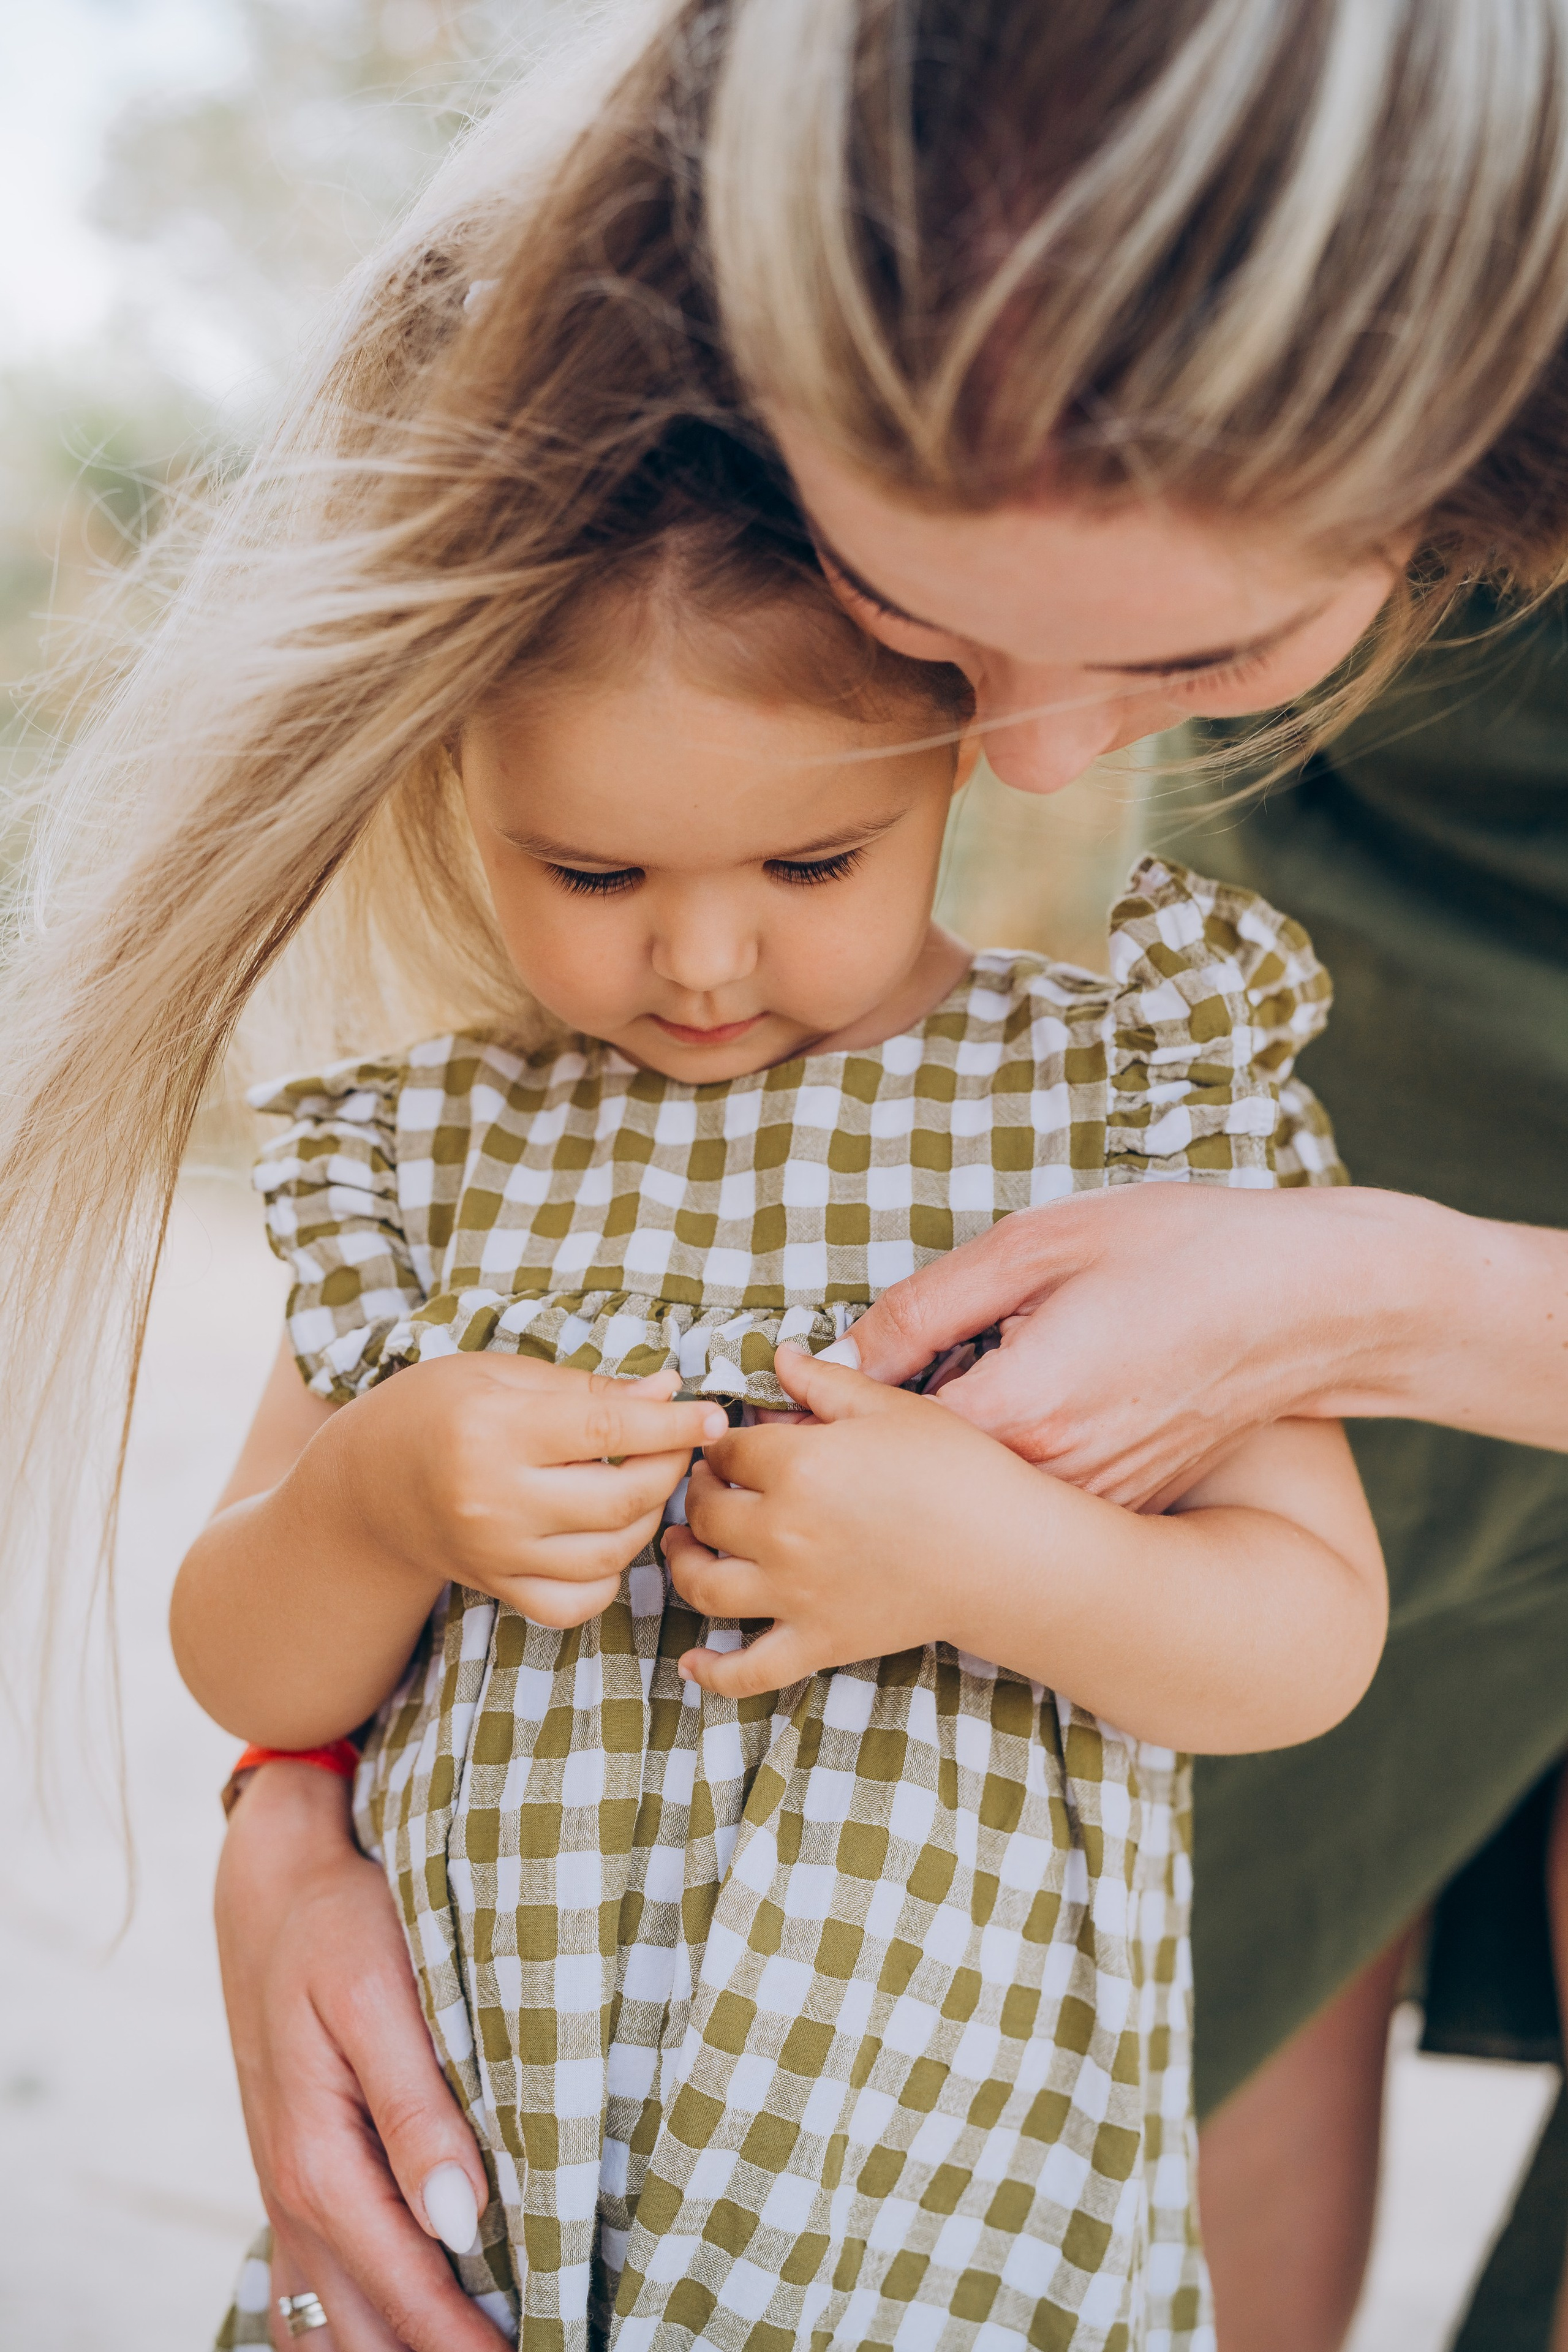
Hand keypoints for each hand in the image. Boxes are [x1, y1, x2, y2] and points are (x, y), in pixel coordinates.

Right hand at [217, 1762, 505, 2351]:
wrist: (271, 1887)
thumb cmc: (336, 1927)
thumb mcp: (380, 1997)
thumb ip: (417, 2110)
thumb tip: (458, 2219)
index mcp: (319, 2164)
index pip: (409, 2295)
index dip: (473, 2348)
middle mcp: (295, 2201)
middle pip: (369, 2336)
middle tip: (536, 2350)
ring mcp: (288, 2200)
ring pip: (335, 2331)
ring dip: (401, 2350)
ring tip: (483, 2345)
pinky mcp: (297, 2182)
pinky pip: (316, 2295)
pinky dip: (363, 2329)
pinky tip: (412, 2328)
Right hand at [333, 1356, 727, 1625]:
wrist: (362, 1485)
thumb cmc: (432, 1409)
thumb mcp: (499, 1373)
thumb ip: (586, 1388)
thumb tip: (668, 1391)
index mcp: (493, 1430)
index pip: (607, 1431)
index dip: (672, 1424)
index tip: (713, 1413)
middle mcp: (493, 1501)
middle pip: (619, 1499)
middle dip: (671, 1469)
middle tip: (681, 1443)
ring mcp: (496, 1554)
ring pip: (609, 1554)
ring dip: (649, 1519)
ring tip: (646, 1482)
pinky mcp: (498, 1588)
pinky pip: (577, 1603)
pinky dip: (611, 1576)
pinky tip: (611, 1537)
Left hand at [662, 1346, 1034, 1696]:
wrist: (1008, 1553)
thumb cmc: (958, 1471)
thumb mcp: (889, 1407)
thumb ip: (823, 1381)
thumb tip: (778, 1356)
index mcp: (796, 1465)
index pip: (725, 1451)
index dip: (721, 1443)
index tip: (731, 1444)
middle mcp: (782, 1531)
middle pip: (704, 1514)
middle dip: (698, 1495)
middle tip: (709, 1487)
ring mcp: (795, 1594)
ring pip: (703, 1586)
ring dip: (681, 1565)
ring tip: (681, 1548)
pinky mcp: (819, 1642)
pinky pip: (748, 1671)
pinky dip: (712, 1672)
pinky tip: (691, 1663)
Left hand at [823, 1185, 1441, 1508]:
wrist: (1312, 1302)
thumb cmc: (1181, 1250)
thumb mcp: (1040, 1245)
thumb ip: (928, 1304)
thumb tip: (837, 1352)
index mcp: (1017, 1412)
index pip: (879, 1435)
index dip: (824, 1413)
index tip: (787, 1394)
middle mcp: (1051, 1479)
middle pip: (918, 1477)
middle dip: (868, 1443)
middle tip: (819, 1407)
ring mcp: (1092, 1501)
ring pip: (972, 1493)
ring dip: (932, 1458)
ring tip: (916, 1404)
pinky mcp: (1122, 1504)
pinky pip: (1028, 1497)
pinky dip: (997, 1467)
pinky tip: (1007, 1414)